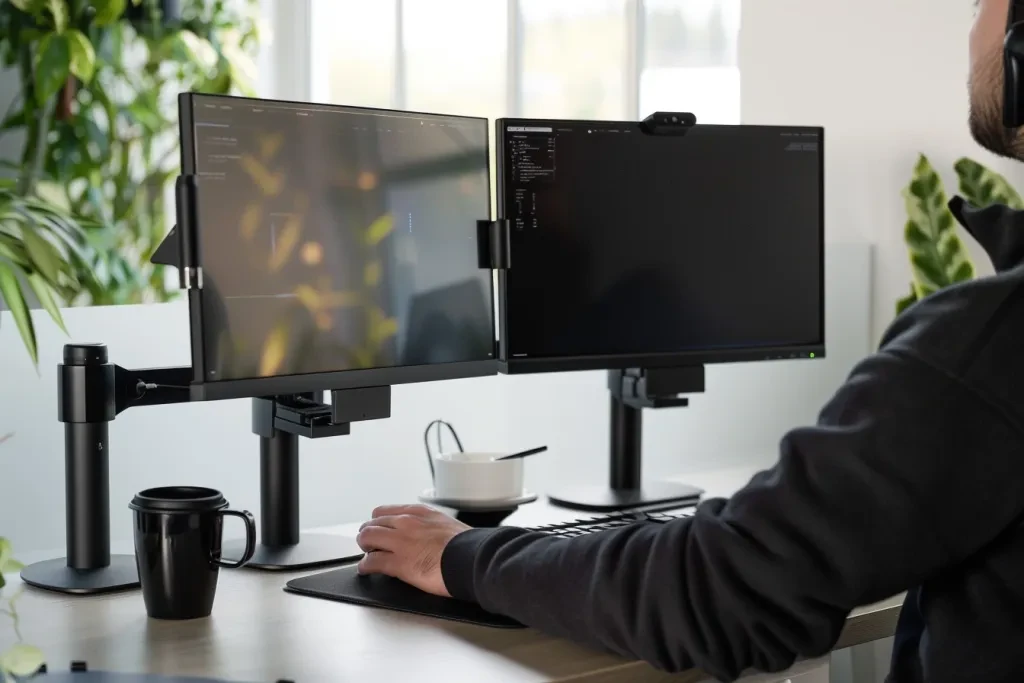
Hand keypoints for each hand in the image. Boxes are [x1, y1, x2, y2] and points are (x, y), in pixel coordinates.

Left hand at [356, 504, 470, 596]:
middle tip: (370, 543)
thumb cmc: (469, 546)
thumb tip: (432, 537)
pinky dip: (366, 566)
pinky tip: (366, 569)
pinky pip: (372, 561)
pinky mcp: (398, 563)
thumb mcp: (448, 525)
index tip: (380, 529)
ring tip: (367, 554)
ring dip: (365, 546)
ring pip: (367, 537)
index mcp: (420, 513)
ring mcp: (400, 541)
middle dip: (369, 534)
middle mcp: (407, 522)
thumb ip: (433, 527)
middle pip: (373, 523)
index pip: (386, 511)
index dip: (379, 522)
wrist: (474, 558)